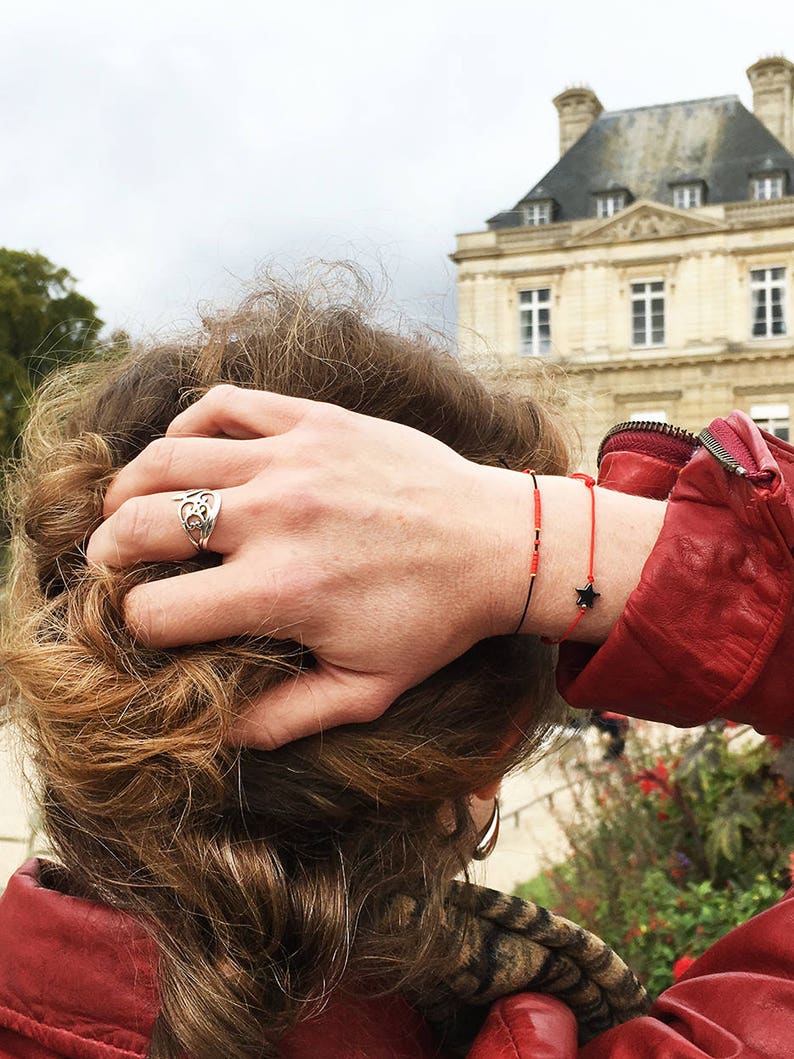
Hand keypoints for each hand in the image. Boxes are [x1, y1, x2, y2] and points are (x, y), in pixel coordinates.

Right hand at [87, 386, 530, 747]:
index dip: (138, 626)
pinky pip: (224, 405)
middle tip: (108, 562)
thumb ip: (285, 719)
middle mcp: (275, 518)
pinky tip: (187, 452)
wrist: (496, 543)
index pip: (156, 610)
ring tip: (125, 506)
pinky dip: (188, 424)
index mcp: (281, 591)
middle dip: (107, 552)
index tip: (151, 624)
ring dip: (128, 487)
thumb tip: (215, 734)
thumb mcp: (365, 690)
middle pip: (140, 523)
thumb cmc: (433, 620)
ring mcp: (293, 459)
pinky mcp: (315, 421)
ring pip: (167, 457)